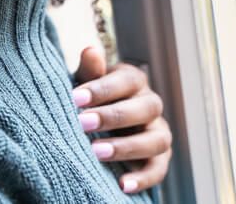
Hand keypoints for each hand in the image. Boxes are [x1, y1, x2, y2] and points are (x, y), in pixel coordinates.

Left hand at [71, 46, 172, 193]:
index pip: (127, 80)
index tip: (75, 98)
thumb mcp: (85, 82)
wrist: (100, 124)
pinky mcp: (159, 158)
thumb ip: (89, 70)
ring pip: (156, 139)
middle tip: (83, 123)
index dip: (103, 89)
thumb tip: (91, 51)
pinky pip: (158, 169)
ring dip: (127, 147)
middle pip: (145, 108)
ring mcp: (158, 131)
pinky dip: (143, 178)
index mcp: (134, 81)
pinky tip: (122, 185)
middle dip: (113, 116)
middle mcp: (150, 104)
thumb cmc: (90, 99)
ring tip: (97, 152)